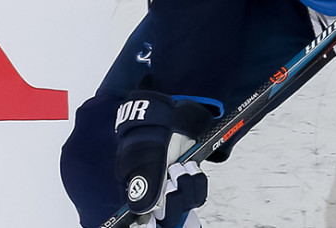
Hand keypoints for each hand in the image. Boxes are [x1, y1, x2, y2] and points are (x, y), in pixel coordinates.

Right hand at [115, 90, 215, 226]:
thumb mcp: (147, 159)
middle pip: (168, 217)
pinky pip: (198, 194)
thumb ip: (145, 185)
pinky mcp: (188, 183)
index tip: (152, 224)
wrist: (170, 119)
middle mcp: (155, 195)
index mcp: (137, 193)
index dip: (149, 224)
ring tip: (180, 166)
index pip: (142, 219)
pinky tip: (190, 167)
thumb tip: (144, 212)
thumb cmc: (152, 137)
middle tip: (172, 176)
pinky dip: (197, 181)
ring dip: (187, 186)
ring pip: (185, 206)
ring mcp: (172, 189)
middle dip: (174, 200)